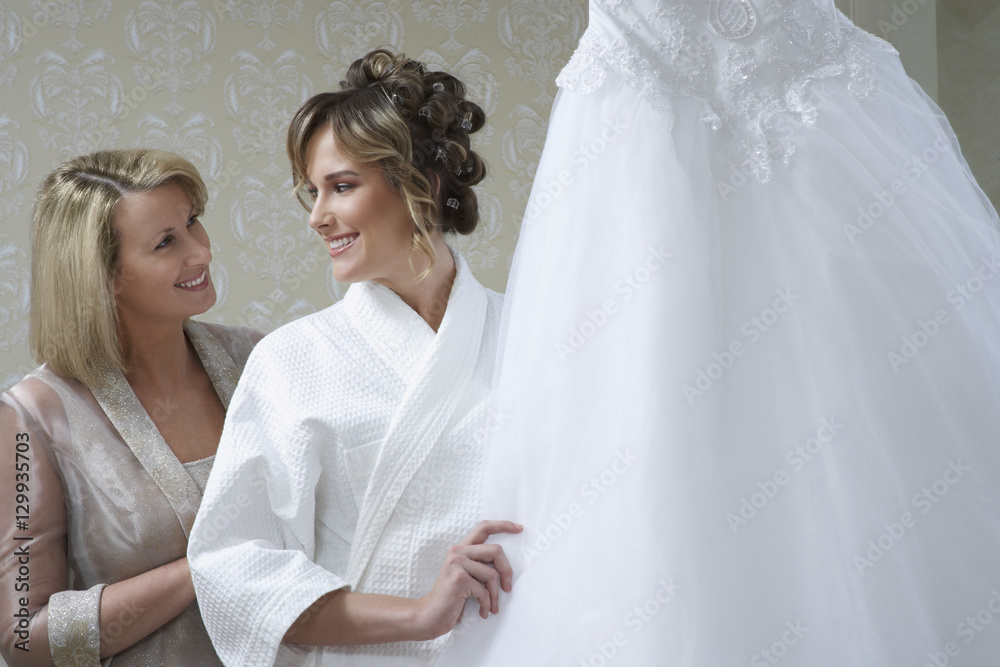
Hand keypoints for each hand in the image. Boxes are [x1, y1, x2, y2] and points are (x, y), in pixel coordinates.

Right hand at [415, 519, 522, 638]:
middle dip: (507, 571)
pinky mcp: (459, 579)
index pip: (484, 527)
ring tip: (492, 606)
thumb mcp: (465, 576)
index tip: (519, 528)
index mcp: (461, 548)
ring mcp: (457, 564)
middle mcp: (458, 552)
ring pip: (492, 574)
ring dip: (495, 595)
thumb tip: (506, 569)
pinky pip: (484, 591)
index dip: (503, 525)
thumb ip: (479, 566)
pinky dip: (487, 604)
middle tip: (507, 588)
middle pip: (496, 550)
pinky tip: (483, 611)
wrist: (429, 616)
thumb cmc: (451, 599)